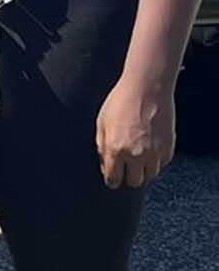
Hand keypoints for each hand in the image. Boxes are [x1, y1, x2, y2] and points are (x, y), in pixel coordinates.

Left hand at [96, 74, 175, 188]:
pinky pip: (163, 163)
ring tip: (139, 158)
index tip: (113, 179)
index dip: (112, 181)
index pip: (113, 179)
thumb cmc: (120, 101)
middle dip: (129, 177)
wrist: (147, 88)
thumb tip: (104, 164)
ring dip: (144, 170)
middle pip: (135, 182)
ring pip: (151, 175)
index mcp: (114, 149)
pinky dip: (157, 160)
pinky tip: (151, 148)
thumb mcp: (101, 122)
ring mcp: (154, 152)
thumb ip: (102, 145)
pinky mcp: (168, 147)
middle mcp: (135, 155)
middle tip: (127, 168)